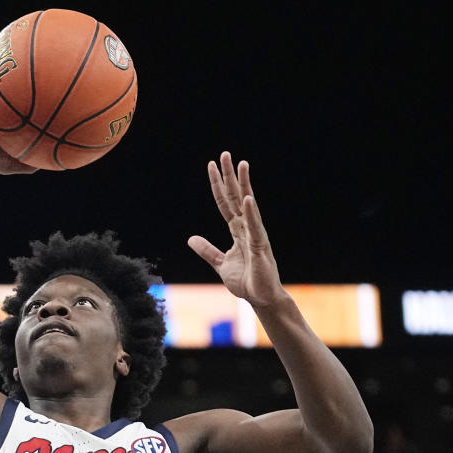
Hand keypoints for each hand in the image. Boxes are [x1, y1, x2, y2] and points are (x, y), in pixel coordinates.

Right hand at [0, 51, 36, 176]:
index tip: (45, 80)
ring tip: (9, 41)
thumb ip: (36, 160)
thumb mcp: (18, 163)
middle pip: (6, 83)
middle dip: (15, 69)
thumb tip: (62, 164)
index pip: (18, 102)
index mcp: (2, 120)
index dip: (30, 91)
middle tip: (31, 56)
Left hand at [189, 152, 285, 308]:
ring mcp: (256, 235)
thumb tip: (191, 239)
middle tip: (225, 154)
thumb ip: (207, 250)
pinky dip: (251, 214)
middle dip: (230, 176)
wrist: (261, 298)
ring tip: (242, 165)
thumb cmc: (246, 281)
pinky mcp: (261, 248)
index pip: (226, 203)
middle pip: (237, 197)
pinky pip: (255, 228)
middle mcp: (248, 228)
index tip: (212, 166)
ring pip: (249, 206)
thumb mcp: (220, 264)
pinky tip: (248, 199)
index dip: (218, 185)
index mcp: (238, 230)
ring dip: (245, 185)